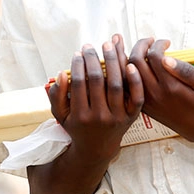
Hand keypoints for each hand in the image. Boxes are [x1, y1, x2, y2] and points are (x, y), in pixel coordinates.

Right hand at [48, 35, 142, 162]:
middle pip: (97, 81)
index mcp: (81, 116)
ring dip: (113, 61)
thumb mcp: (60, 115)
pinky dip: (135, 80)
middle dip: (92, 59)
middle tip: (90, 46)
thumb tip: (61, 74)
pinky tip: (130, 64)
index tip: (77, 53)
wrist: (97, 148)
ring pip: (117, 84)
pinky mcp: (132, 117)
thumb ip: (56, 95)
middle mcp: (100, 117)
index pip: (79, 83)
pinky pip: (136, 96)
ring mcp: (118, 117)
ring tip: (108, 45)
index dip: (78, 65)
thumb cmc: (76, 126)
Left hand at [129, 37, 193, 140]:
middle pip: (135, 61)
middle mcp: (154, 93)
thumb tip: (166, 58)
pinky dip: (127, 72)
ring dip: (130, 56)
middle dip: (141, 45)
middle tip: (150, 42)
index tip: (165, 43)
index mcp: (170, 86)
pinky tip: (135, 64)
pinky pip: (127, 85)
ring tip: (141, 49)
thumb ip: (187, 70)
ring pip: (126, 72)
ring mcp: (145, 100)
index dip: (158, 45)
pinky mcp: (142, 105)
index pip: (154, 56)